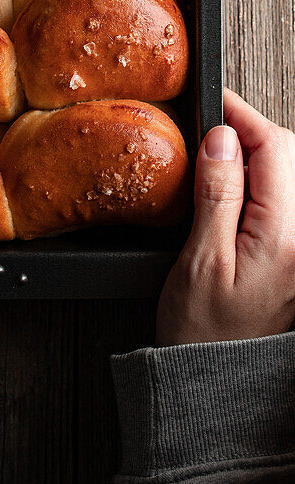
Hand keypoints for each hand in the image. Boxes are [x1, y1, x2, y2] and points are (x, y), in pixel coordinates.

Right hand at [157, 88, 294, 344]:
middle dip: (251, 135)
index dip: (243, 117)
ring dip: (257, 158)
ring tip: (219, 161)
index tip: (214, 100)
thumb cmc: (202, 332)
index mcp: (285, 238)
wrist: (215, 383)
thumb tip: (221, 138)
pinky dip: (262, 183)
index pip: (275, 148)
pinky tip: (236, 191)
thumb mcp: (198, 259)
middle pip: (289, 156)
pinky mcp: (294, 256)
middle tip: (209, 132)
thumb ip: (216, 193)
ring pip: (289, 175)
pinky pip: (285, 201)